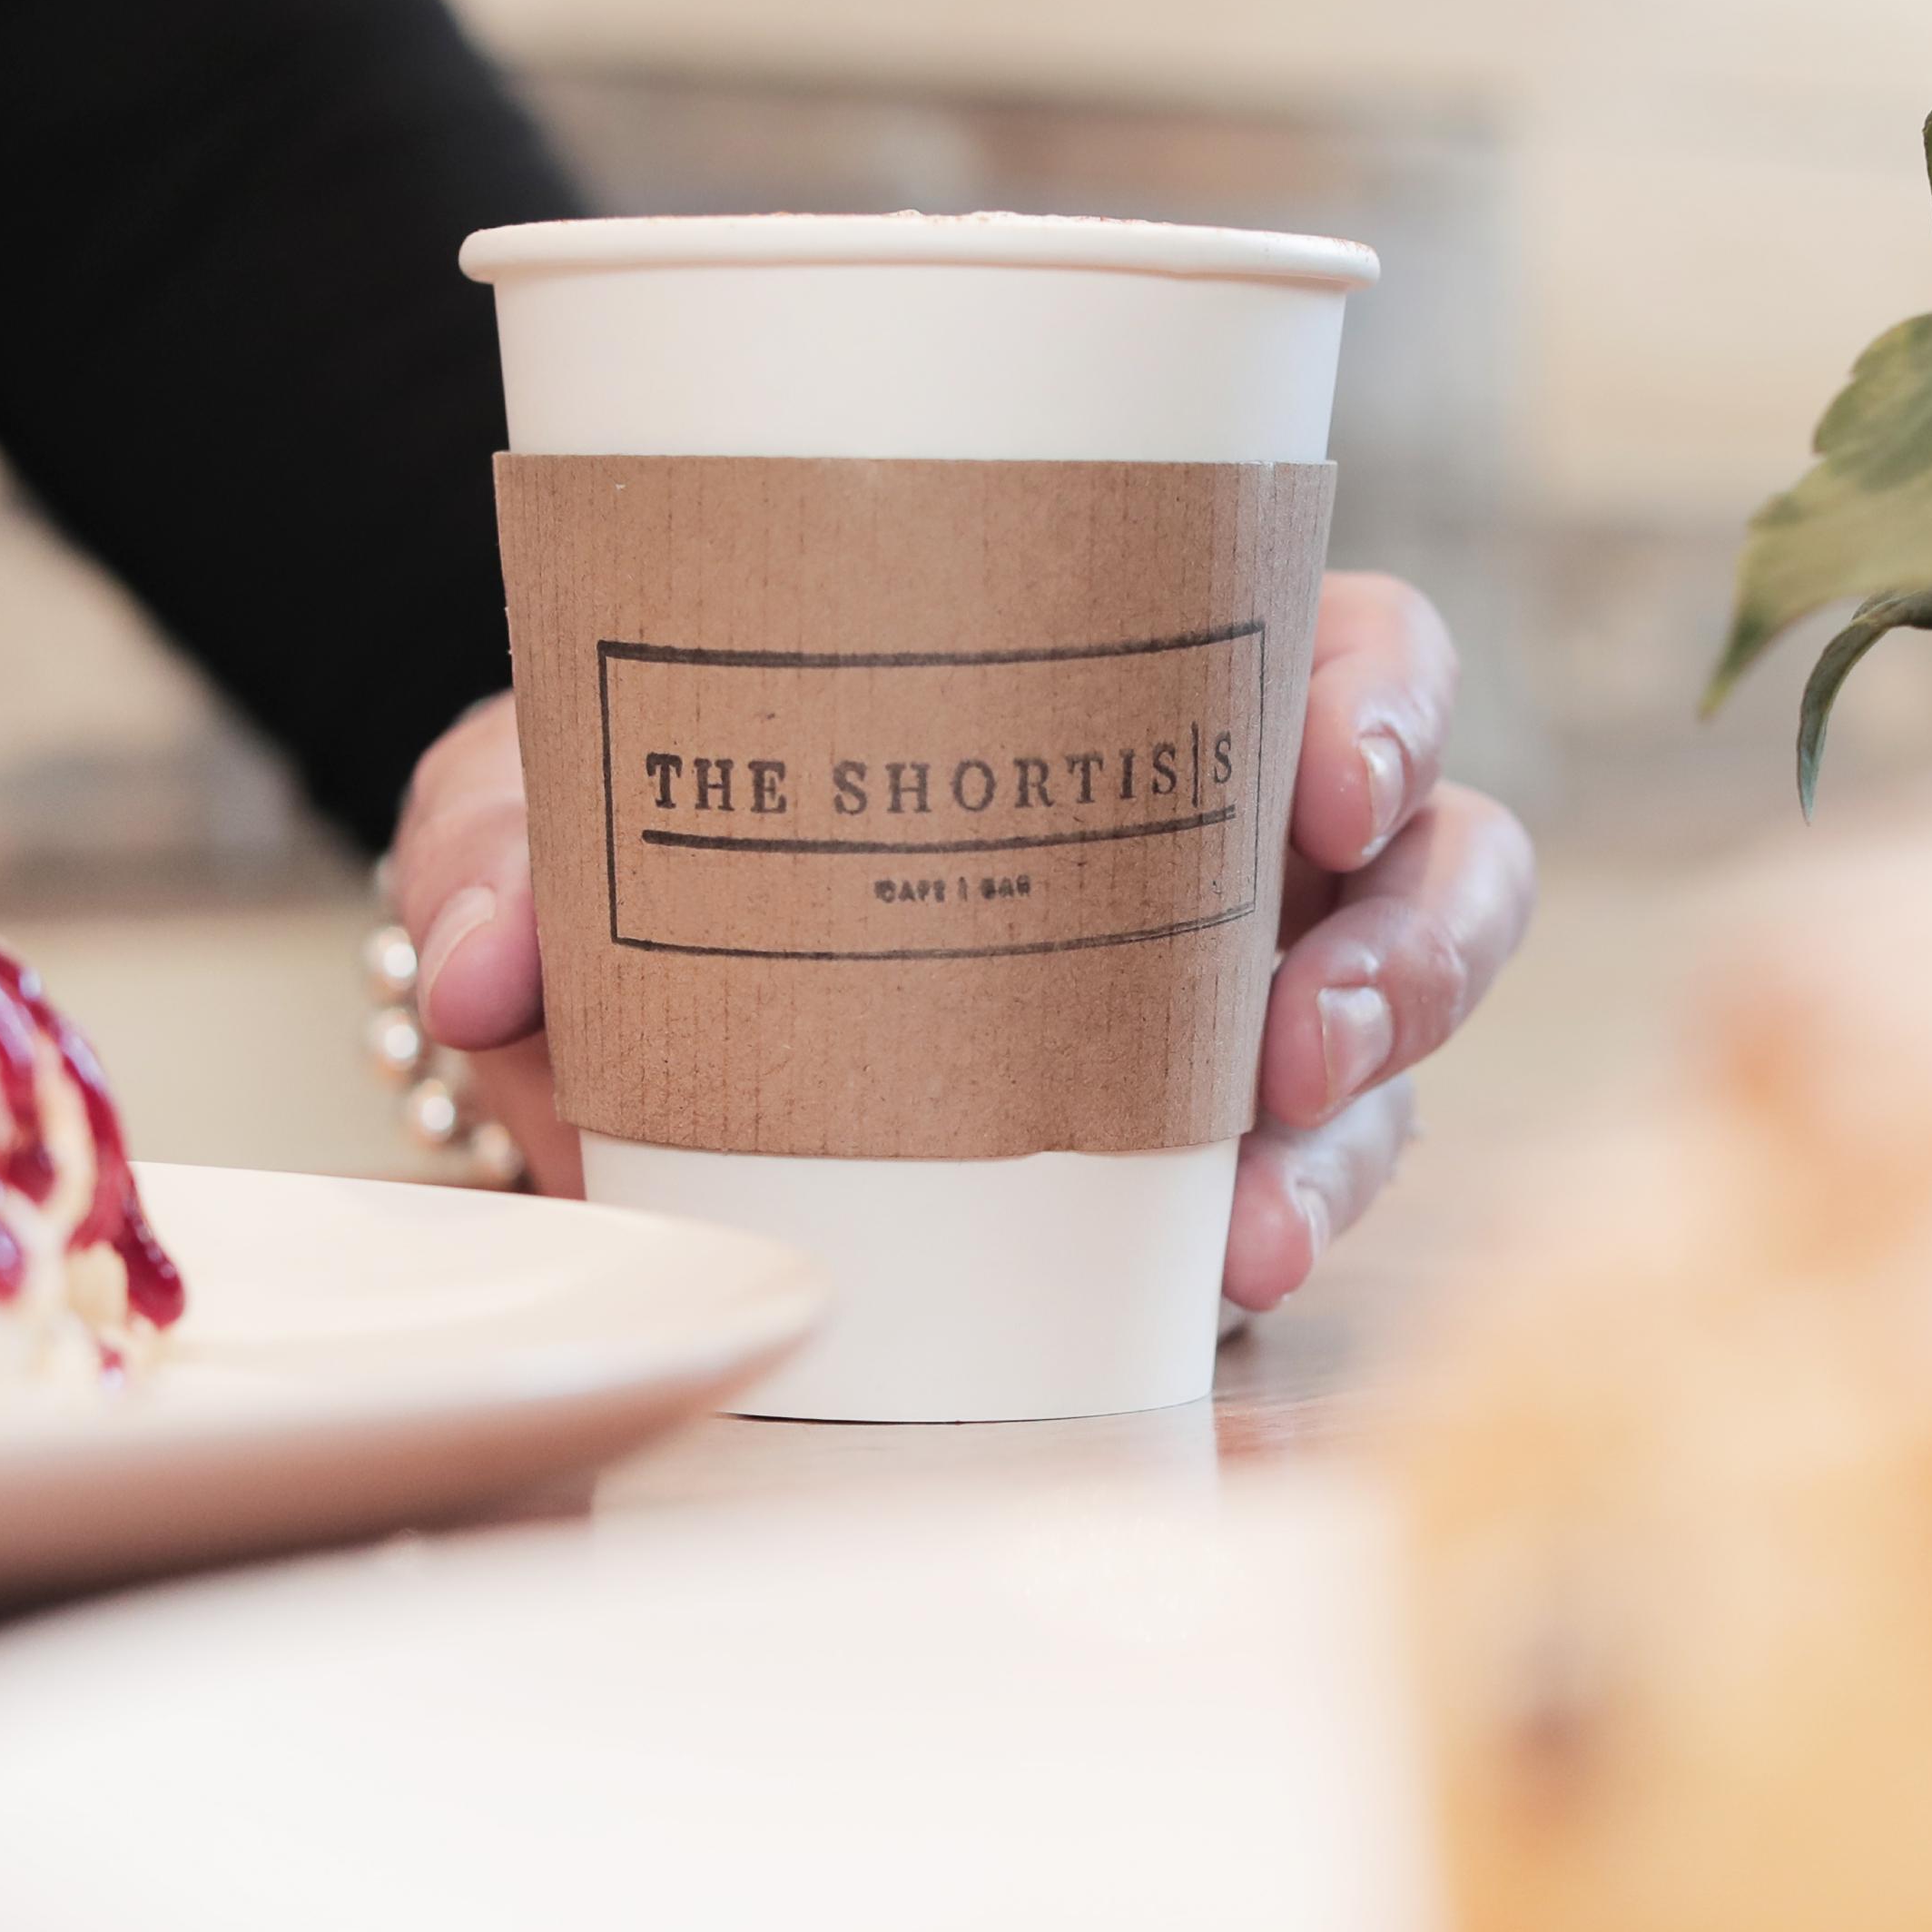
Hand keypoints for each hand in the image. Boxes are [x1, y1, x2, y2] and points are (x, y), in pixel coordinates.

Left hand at [384, 571, 1536, 1312]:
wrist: (588, 992)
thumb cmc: (628, 816)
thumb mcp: (552, 791)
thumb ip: (510, 842)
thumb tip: (491, 965)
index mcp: (1145, 682)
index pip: (1352, 649)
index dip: (1390, 703)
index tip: (1332, 777)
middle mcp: (1234, 844)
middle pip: (1440, 866)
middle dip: (1413, 957)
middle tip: (1303, 1036)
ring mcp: (1231, 1015)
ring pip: (1392, 1062)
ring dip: (1356, 1136)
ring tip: (1253, 1222)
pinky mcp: (1181, 1173)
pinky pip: (1286, 1198)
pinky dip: (1266, 1239)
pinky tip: (1213, 1282)